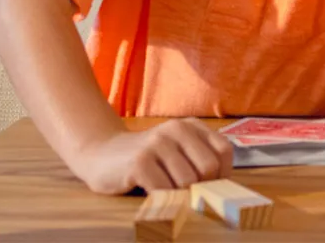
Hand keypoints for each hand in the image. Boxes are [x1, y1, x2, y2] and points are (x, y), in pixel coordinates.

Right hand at [69, 119, 234, 195]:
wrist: (100, 154)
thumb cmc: (145, 159)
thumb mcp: (177, 151)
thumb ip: (198, 160)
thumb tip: (222, 188)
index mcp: (191, 126)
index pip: (224, 151)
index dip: (221, 174)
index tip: (209, 187)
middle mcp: (176, 129)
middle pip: (208, 168)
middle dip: (200, 187)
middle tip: (184, 193)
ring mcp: (157, 143)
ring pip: (187, 181)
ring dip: (178, 195)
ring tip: (165, 191)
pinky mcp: (139, 162)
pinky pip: (164, 189)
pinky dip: (162, 198)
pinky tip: (151, 192)